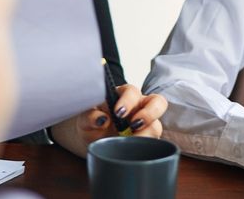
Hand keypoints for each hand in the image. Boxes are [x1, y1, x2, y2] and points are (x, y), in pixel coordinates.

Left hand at [50, 84, 167, 156]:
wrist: (92, 141)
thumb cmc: (91, 124)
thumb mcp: (85, 120)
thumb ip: (90, 117)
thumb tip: (101, 120)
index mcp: (124, 96)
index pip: (132, 91)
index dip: (128, 100)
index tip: (118, 112)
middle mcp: (139, 107)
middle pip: (158, 102)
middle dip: (149, 113)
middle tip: (134, 124)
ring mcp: (146, 124)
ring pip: (157, 126)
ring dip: (145, 135)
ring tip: (130, 142)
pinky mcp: (147, 140)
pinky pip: (153, 143)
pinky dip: (145, 147)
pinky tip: (132, 151)